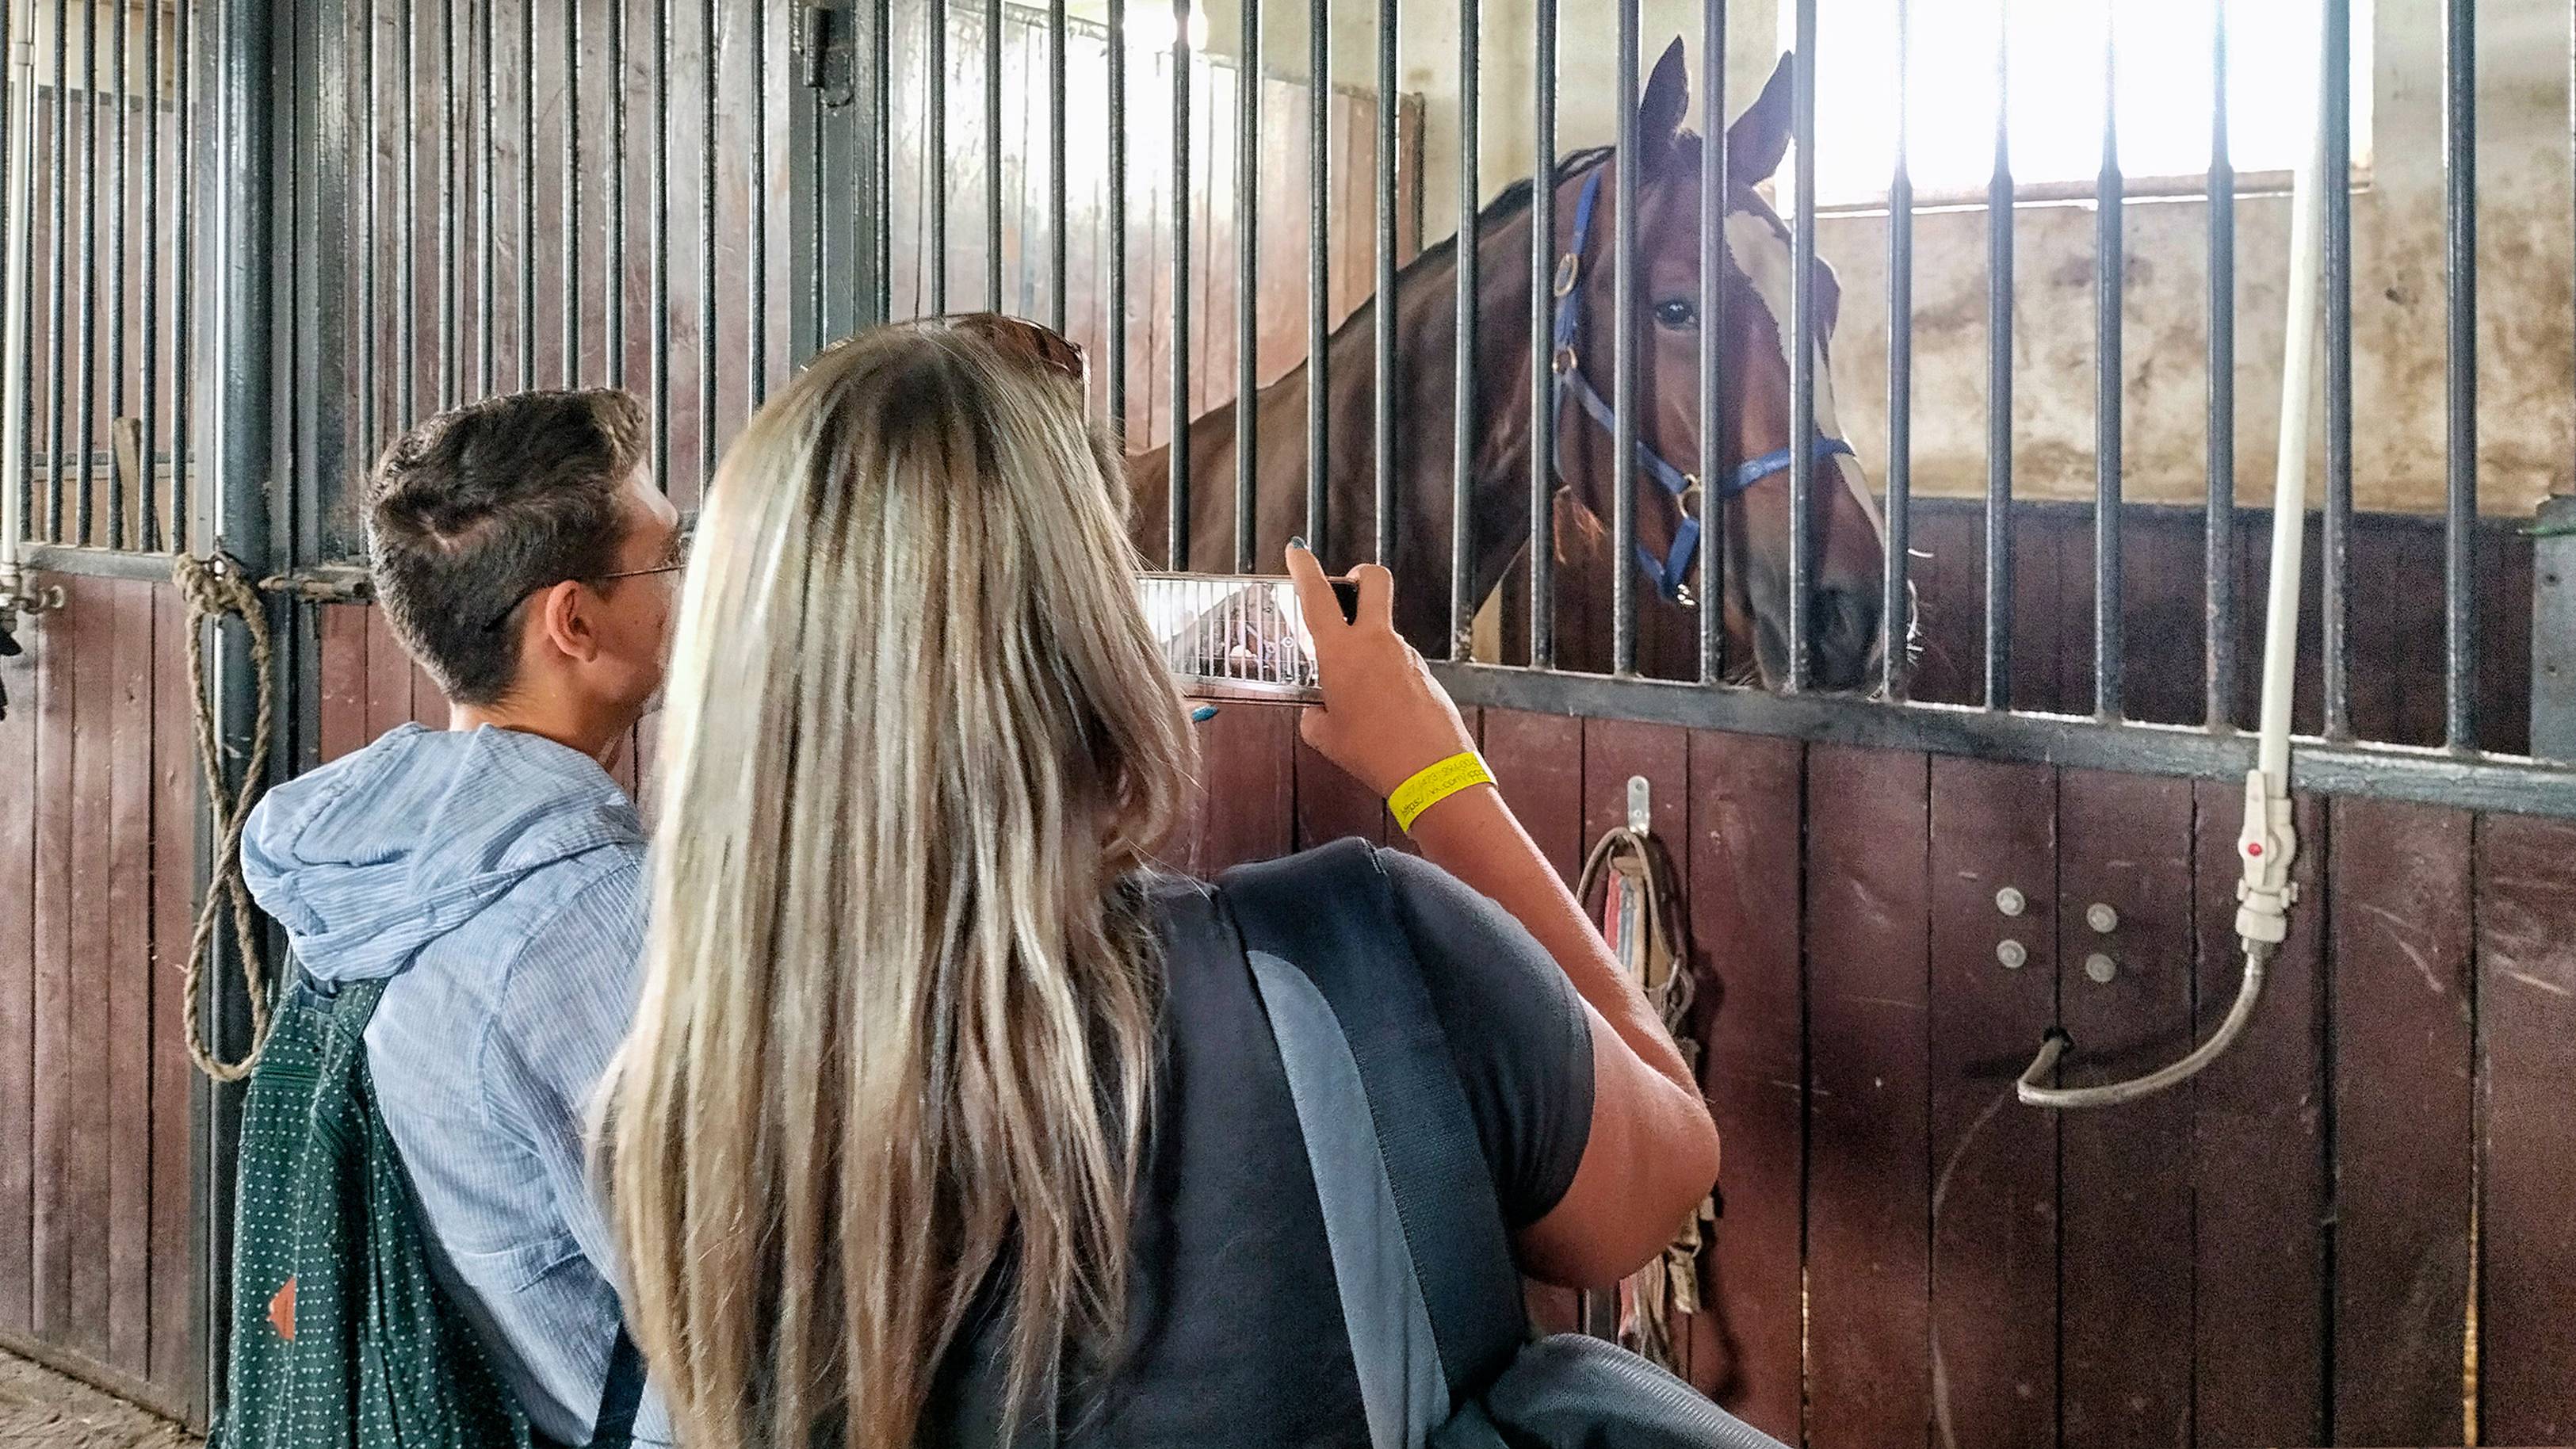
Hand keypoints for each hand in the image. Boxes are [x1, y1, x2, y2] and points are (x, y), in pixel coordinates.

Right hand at [1286, 544, 1477, 800]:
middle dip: (1359, 575)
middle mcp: (1376, 642)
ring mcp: (1406, 654)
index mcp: (1342, 652)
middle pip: (1374, 581)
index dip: (1304, 568)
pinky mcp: (1425, 673)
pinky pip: (1398, 663)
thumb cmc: (1373, 753)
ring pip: (1384, 631)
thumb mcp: (1327, 737)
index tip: (1297, 551)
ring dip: (1367, 646)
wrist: (1431, 771)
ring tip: (1355, 693)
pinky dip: (1384, 676)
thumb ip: (1315, 716)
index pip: (1318, 596)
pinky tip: (1380, 711)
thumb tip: (1318, 712)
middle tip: (1346, 590)